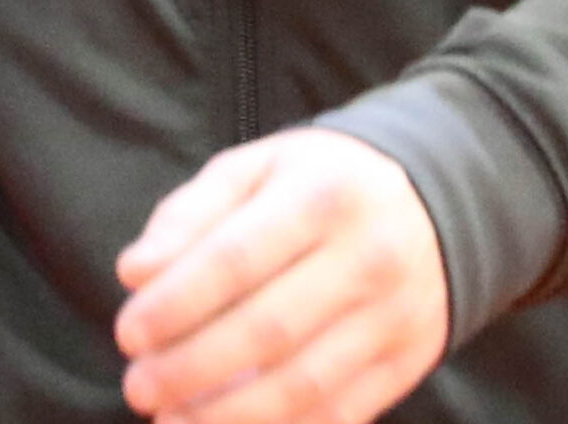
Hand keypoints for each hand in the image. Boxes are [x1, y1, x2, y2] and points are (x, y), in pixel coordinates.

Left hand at [114, 128, 448, 422]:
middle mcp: (366, 255)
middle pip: (266, 331)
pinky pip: (337, 415)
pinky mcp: (406, 364)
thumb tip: (136, 272)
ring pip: (301, 386)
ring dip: (225, 417)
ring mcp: (392, 316)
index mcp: (322, 194)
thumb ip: (191, 213)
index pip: (235, 259)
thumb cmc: (321, 183)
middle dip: (189, 368)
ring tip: (168, 420)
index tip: (128, 332)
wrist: (438, 198)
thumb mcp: (259, 168)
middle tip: (138, 386)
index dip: (174, 304)